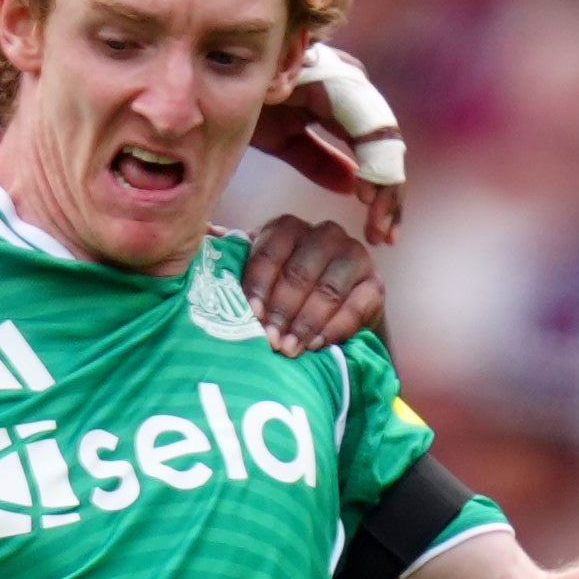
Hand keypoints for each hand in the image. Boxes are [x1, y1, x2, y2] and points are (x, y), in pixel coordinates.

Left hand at [235, 214, 385, 354]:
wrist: (331, 312)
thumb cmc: (282, 291)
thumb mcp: (255, 274)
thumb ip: (230, 258)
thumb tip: (203, 232)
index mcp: (287, 227)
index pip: (270, 252)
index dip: (259, 286)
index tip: (250, 315)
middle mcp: (324, 233)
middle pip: (299, 272)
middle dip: (282, 311)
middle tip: (269, 341)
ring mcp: (353, 256)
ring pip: (327, 290)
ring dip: (305, 324)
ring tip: (289, 350)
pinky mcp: (375, 284)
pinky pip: (355, 307)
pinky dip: (334, 329)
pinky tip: (316, 346)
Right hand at [252, 41, 407, 246]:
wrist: (203, 85)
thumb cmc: (234, 105)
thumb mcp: (281, 139)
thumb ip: (317, 160)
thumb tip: (351, 186)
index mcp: (335, 96)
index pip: (370, 146)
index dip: (381, 190)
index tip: (379, 234)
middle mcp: (346, 83)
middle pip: (382, 143)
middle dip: (390, 195)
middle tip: (385, 239)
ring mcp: (344, 77)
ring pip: (383, 138)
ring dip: (386, 186)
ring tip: (379, 226)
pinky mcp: (336, 78)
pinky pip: (368, 126)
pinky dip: (372, 163)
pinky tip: (366, 197)